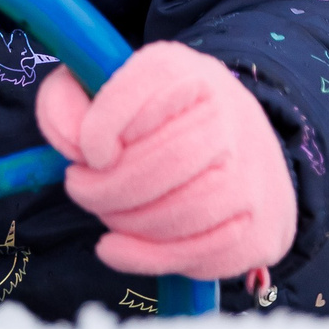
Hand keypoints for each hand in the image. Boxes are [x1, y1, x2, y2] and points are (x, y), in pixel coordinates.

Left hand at [35, 42, 294, 280]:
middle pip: (169, 160)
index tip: (85, 152)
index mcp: (186, 72)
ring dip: (127, 221)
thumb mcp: (99, 87)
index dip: (107, 123)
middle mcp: (231, 116)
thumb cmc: (149, 117)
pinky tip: (117, 247)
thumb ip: (66, 103)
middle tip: (79, 187)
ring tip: (106, 210)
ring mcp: (253, 176)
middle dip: (107, 185)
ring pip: (186, 211)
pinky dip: (149, 257)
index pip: (151, 84)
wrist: (235, 146)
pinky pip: (203, 254)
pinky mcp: (262, 229)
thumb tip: (73, 144)